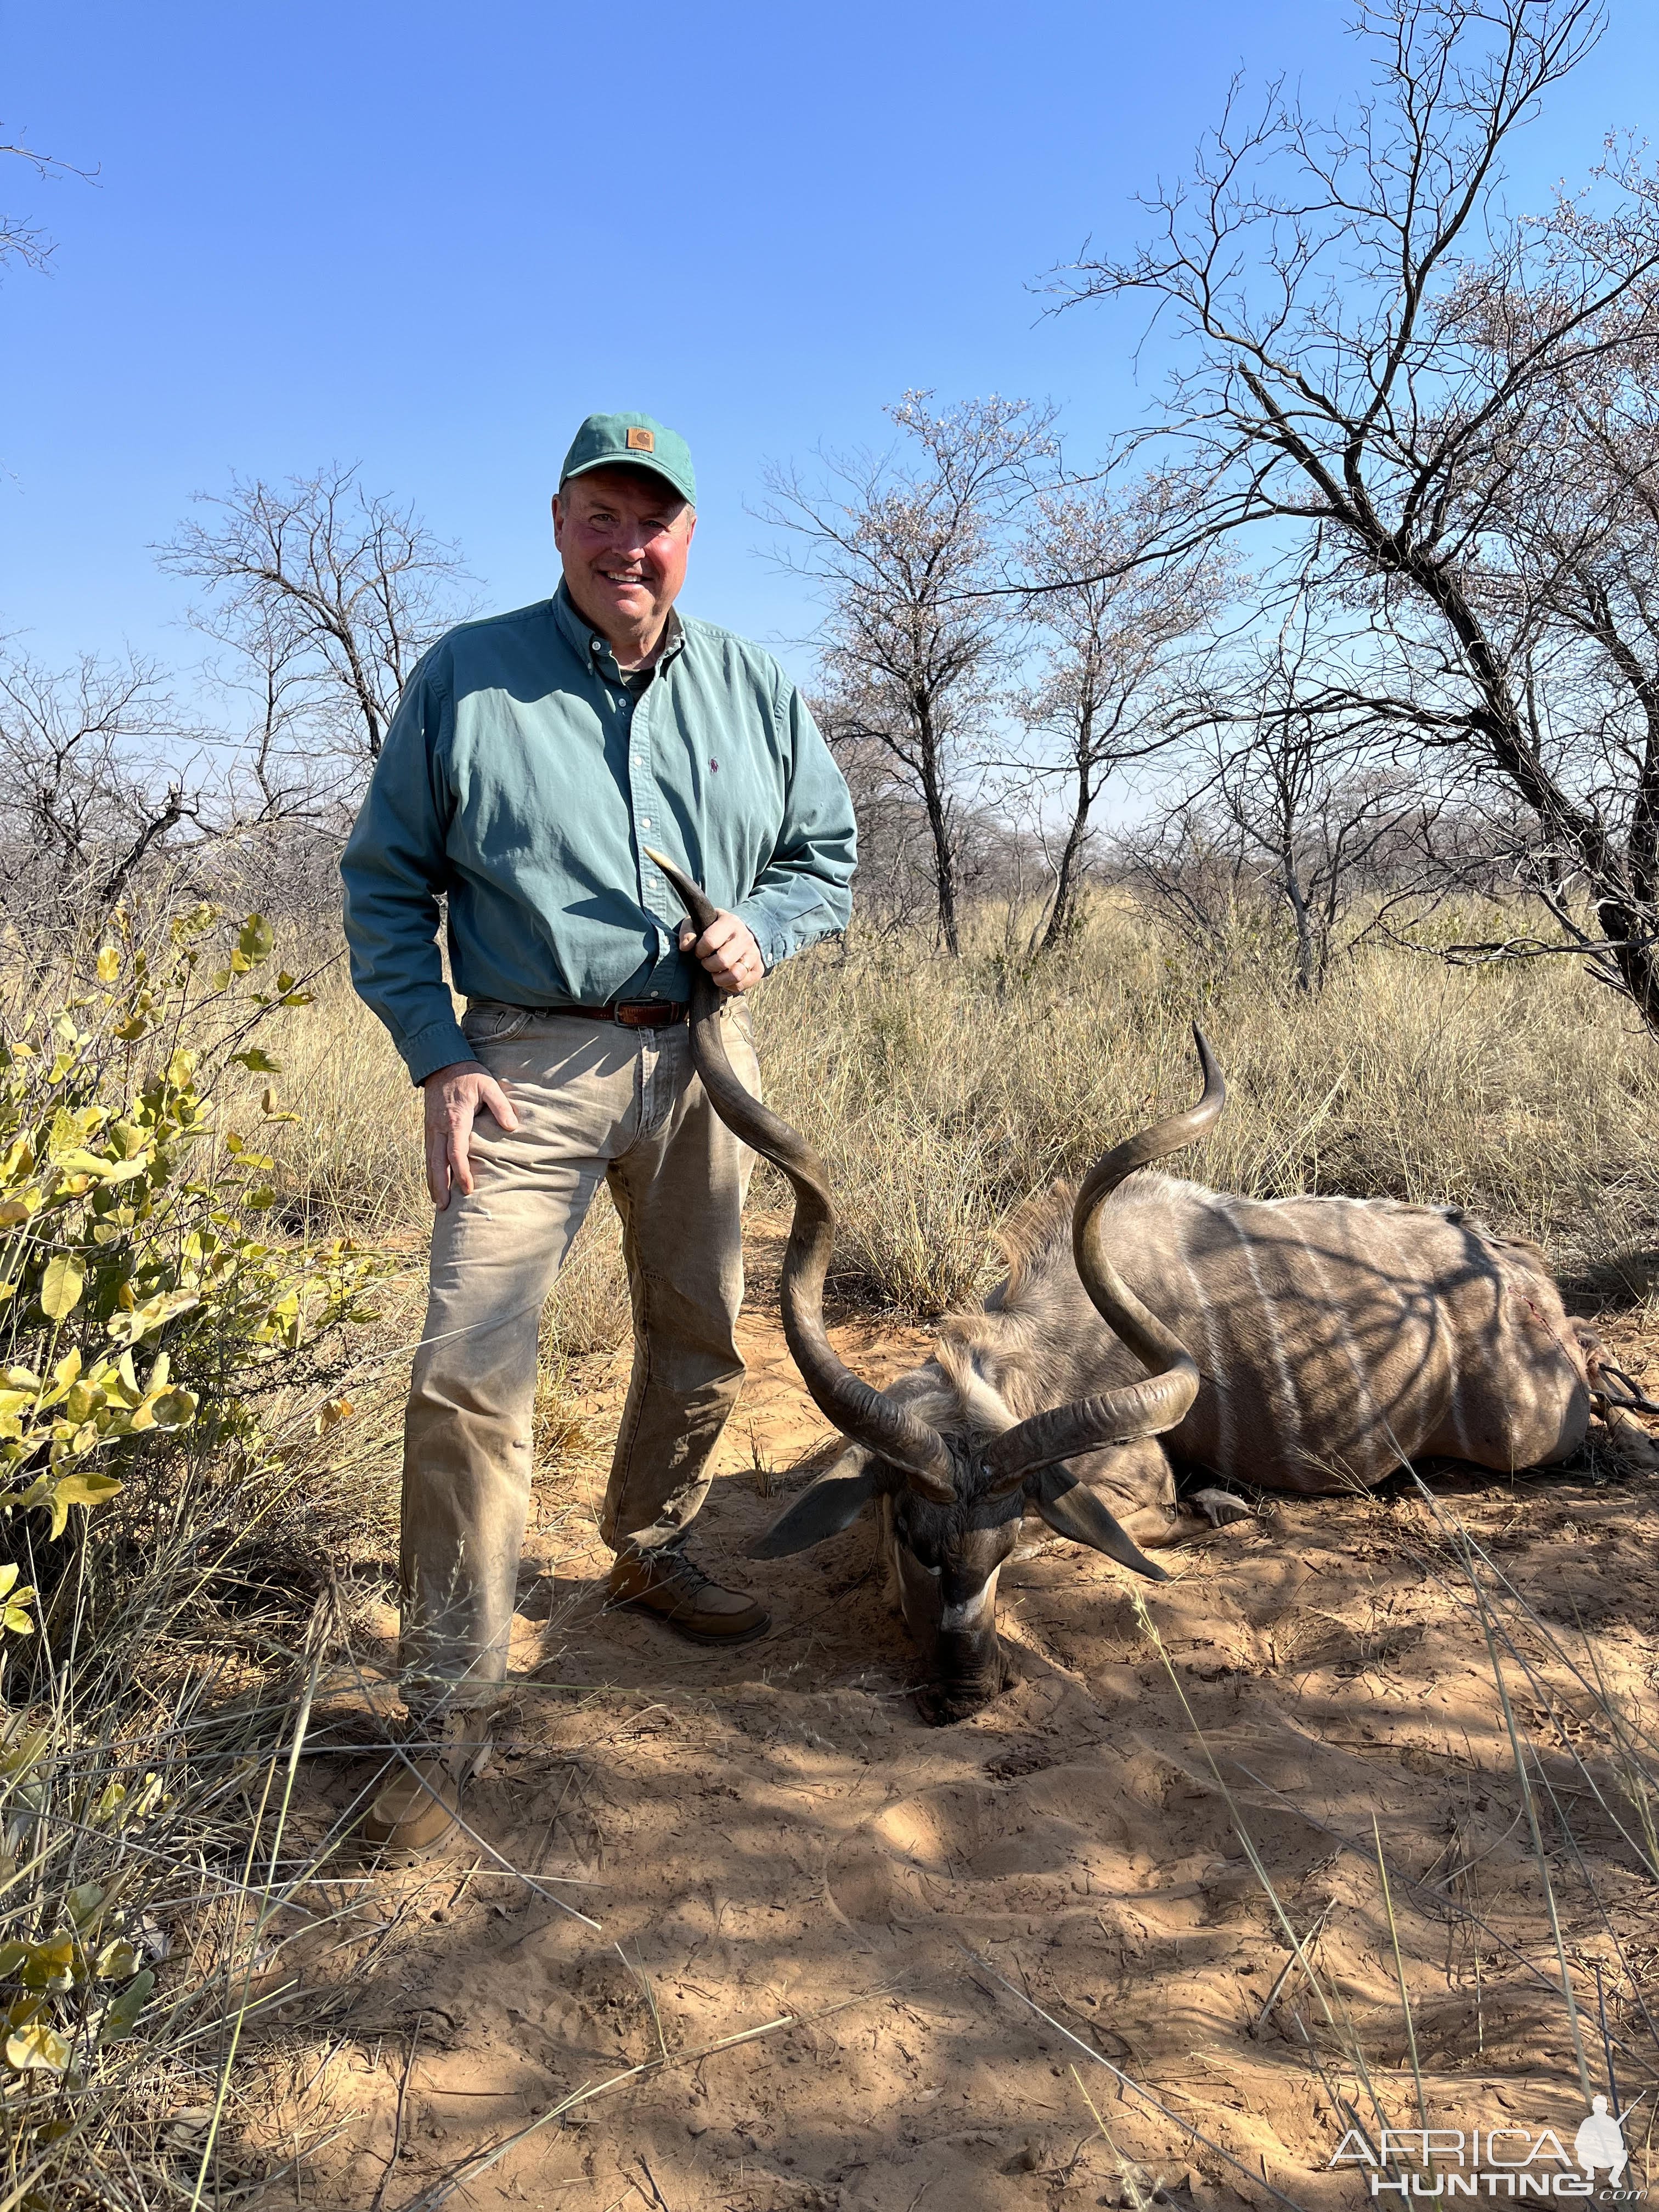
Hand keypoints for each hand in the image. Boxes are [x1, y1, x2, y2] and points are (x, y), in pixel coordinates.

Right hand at [422, 1059, 520, 1208]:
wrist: (441, 1062)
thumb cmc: (469, 1074)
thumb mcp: (488, 1085)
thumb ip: (500, 1105)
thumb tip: (511, 1127)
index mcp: (456, 1119)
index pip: (456, 1152)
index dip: (462, 1172)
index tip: (468, 1189)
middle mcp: (439, 1127)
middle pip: (438, 1162)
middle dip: (441, 1186)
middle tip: (444, 1207)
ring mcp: (431, 1128)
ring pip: (430, 1160)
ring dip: (433, 1182)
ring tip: (438, 1203)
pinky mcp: (429, 1128)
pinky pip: (428, 1153)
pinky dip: (430, 1171)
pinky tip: (434, 1183)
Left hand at [678, 910, 763, 993]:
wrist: (737, 933)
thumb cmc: (713, 929)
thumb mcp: (698, 923)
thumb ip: (687, 931)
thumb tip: (685, 947)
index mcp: (730, 922)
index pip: (710, 941)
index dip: (699, 951)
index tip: (699, 951)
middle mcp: (745, 937)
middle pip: (723, 961)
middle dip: (708, 965)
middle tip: (706, 962)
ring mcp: (754, 953)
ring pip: (735, 974)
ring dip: (719, 978)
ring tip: (715, 972)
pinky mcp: (758, 969)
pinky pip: (741, 985)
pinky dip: (729, 986)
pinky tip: (724, 976)